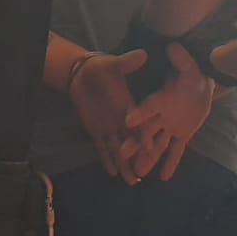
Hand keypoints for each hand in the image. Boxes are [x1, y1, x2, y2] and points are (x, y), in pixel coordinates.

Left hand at [68, 50, 147, 183]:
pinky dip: (106, 159)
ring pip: (118, 149)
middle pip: (130, 142)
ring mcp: (108, 126)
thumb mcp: (114, 64)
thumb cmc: (102, 68)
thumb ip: (127, 62)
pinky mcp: (95, 129)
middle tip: (144, 174)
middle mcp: (121, 119)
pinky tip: (112, 172)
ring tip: (132, 181)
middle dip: (137, 158)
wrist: (84, 73)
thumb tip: (143, 54)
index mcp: (128, 106)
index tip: (153, 149)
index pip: (139, 124)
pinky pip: (101, 147)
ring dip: (124, 164)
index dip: (145, 136)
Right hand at [118, 44, 214, 181]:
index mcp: (161, 99)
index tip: (128, 121)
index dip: (140, 114)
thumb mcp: (190, 68)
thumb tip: (174, 46)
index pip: (148, 107)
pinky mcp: (181, 135)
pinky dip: (170, 163)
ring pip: (157, 145)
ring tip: (138, 174)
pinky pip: (176, 152)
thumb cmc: (192, 75)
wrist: (201, 85)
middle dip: (134, 142)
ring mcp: (170, 127)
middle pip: (146, 131)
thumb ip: (182, 61)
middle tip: (122, 154)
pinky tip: (163, 178)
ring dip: (148, 158)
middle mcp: (161, 116)